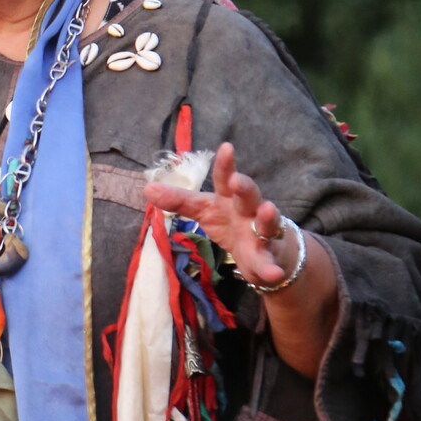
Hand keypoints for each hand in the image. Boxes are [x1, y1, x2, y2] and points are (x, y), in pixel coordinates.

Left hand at [145, 141, 300, 290]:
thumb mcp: (204, 209)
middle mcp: (249, 210)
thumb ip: (179, 200)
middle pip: (249, 195)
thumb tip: (147, 188)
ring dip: (267, 217)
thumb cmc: (231, 221)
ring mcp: (261, 232)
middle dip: (244, 186)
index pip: (225, 179)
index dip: (225, 164)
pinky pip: (269, 263)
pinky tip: (273, 273)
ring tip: (267, 209)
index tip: (226, 147)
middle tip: (237, 181)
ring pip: (267, 223)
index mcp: (229, 197)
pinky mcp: (267, 257)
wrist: (265, 249)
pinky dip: (271, 268)